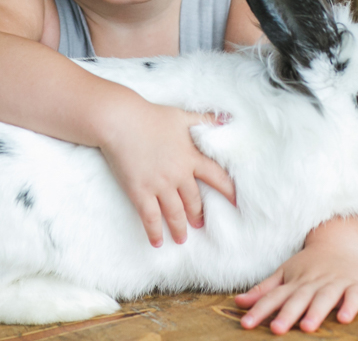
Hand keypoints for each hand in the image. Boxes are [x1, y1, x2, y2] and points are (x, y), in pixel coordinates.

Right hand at [98, 101, 235, 247]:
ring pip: (175, 213)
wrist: (121, 121)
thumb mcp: (181, 115)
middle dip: (198, 215)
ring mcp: (159, 185)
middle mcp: (178, 174)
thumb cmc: (151, 116)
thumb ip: (205, 119)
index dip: (228, 191)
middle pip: (194, 201)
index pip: (216, 177)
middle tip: (200, 225)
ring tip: (182, 239)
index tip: (236, 203)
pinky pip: (150, 217)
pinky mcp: (140, 191)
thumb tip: (228, 119)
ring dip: (179, 228)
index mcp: (190, 157)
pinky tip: (157, 242)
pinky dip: (154, 231)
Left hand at [234, 218, 357, 334]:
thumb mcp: (285, 274)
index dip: (259, 310)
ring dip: (316, 312)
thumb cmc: (310, 265)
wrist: (342, 243)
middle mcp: (313, 282)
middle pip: (298, 298)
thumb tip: (238, 302)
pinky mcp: (356, 286)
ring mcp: (335, 283)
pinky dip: (350, 306)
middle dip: (287, 314)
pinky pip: (354, 296)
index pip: (274, 297)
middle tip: (276, 329)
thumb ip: (264, 290)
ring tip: (307, 327)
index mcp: (294, 282)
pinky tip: (344, 318)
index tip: (246, 324)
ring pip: (324, 298)